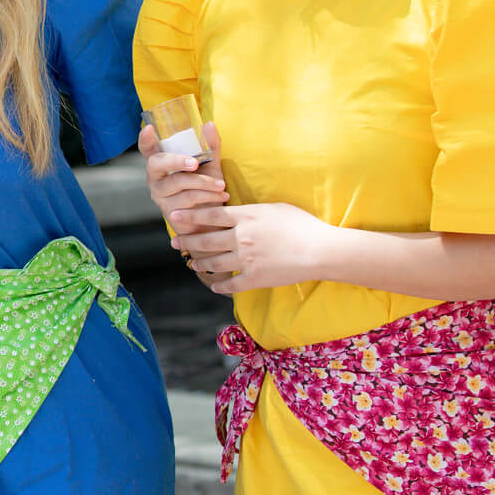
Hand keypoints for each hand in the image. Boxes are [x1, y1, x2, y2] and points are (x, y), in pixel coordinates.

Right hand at [139, 119, 226, 224]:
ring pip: (177, 183)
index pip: (147, 149)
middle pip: (156, 164)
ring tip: (222, 185)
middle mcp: (155, 178)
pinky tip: (221, 196)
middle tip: (195, 163)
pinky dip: (207, 196)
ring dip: (203, 182)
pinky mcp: (168, 211)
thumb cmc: (206, 188)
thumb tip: (209, 124)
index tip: (149, 128)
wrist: (212, 220)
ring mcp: (159, 195)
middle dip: (176, 160)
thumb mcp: (210, 165)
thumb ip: (210, 146)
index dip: (145, 139)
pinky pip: (186, 199)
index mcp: (161, 163)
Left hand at [172, 201, 334, 294]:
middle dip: (187, 240)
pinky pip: (231, 284)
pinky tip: (214, 286)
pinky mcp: (255, 278)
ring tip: (191, 262)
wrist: (320, 250)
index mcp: (246, 217)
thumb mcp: (276, 208)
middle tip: (174, 241)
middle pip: (206, 239)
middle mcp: (241, 238)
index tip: (174, 216)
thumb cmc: (303, 224)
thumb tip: (238, 210)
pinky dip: (220, 286)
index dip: (190, 216)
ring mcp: (246, 259)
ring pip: (214, 262)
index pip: (211, 215)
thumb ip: (253, 210)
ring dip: (199, 262)